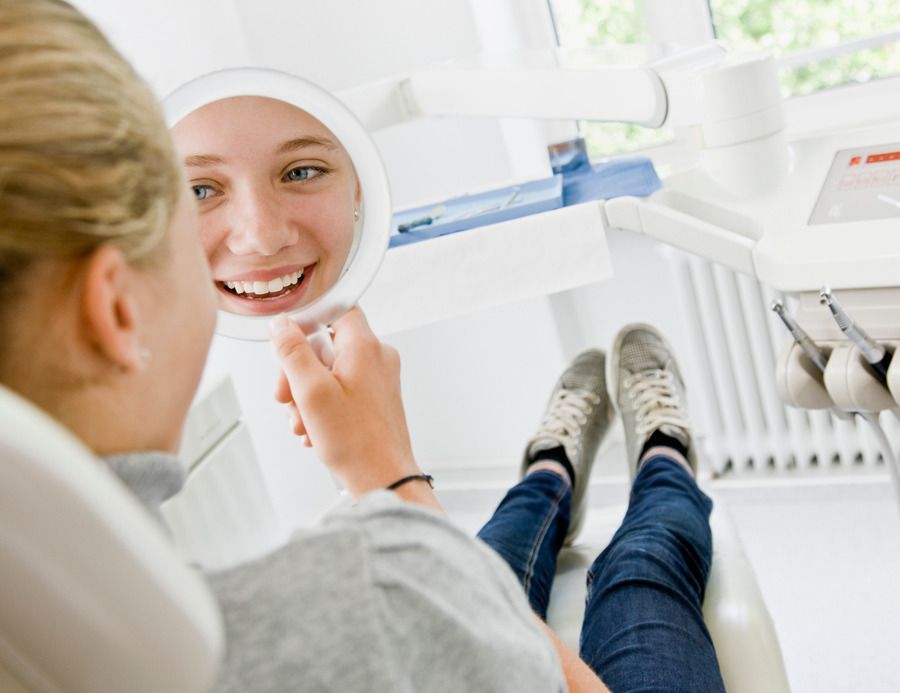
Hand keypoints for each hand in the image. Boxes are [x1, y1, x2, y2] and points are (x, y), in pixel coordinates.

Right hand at [270, 307, 419, 498]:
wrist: (383, 480)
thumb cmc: (356, 442)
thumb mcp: (311, 392)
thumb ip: (293, 352)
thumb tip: (281, 325)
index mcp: (365, 346)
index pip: (335, 307)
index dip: (306, 322)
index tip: (288, 343)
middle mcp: (377, 357)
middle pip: (325, 344)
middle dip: (298, 372)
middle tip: (287, 397)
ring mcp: (378, 378)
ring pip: (329, 371)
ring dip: (307, 395)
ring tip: (303, 422)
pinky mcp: (375, 398)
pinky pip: (340, 389)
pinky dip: (322, 406)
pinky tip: (315, 430)